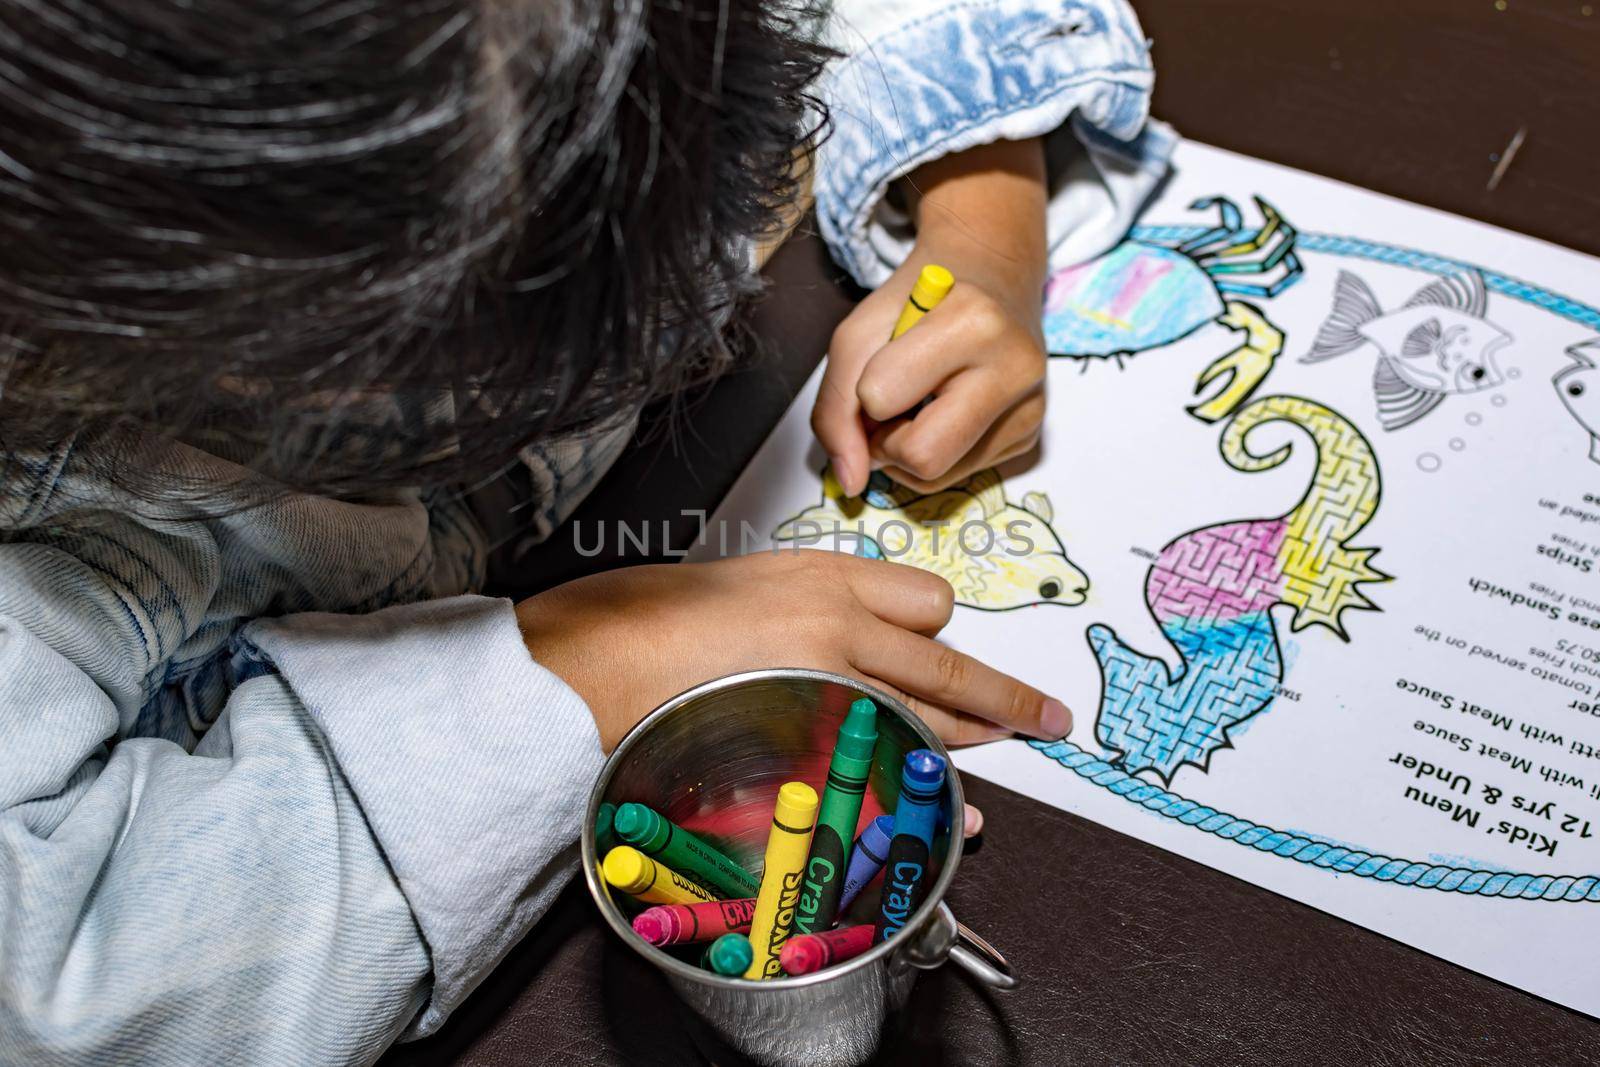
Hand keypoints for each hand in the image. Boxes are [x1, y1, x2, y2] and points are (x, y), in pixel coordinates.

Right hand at [515, 551, 1072, 753]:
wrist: (588, 662)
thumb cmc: (645, 619)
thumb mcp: (738, 584)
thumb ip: (801, 607)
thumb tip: (839, 639)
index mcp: (819, 577)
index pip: (925, 602)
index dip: (936, 632)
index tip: (948, 650)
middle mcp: (837, 625)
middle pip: (948, 664)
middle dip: (1005, 695)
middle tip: (1046, 714)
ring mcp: (828, 686)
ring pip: (930, 715)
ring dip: (976, 736)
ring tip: (1021, 746)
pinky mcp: (805, 740)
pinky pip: (885, 768)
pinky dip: (922, 789)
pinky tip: (953, 809)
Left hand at [812, 138, 1049, 495]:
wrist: (988, 277)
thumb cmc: (918, 303)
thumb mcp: (857, 335)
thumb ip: (836, 410)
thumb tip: (852, 482)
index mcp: (974, 322)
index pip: (881, 399)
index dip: (865, 393)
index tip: (880, 366)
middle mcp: (1016, 366)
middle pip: (923, 458)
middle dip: (888, 443)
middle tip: (891, 406)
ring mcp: (1032, 406)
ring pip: (939, 478)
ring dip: (909, 451)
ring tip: (920, 404)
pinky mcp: (1033, 434)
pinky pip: (960, 475)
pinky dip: (938, 452)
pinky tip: (947, 411)